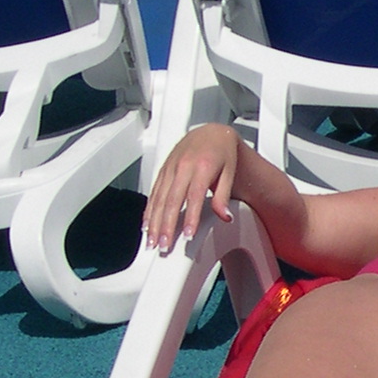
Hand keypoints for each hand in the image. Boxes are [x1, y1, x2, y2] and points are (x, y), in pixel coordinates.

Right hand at [144, 123, 243, 251]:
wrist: (211, 133)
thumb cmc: (222, 152)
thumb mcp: (230, 172)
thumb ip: (224, 195)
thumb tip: (225, 217)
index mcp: (202, 167)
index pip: (194, 196)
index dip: (190, 217)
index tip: (188, 235)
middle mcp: (182, 167)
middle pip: (171, 201)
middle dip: (166, 225)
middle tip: (164, 245)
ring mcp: (170, 169)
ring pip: (159, 199)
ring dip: (154, 222)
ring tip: (152, 241)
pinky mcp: (163, 171)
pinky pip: (153, 193)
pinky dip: (149, 211)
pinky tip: (146, 225)